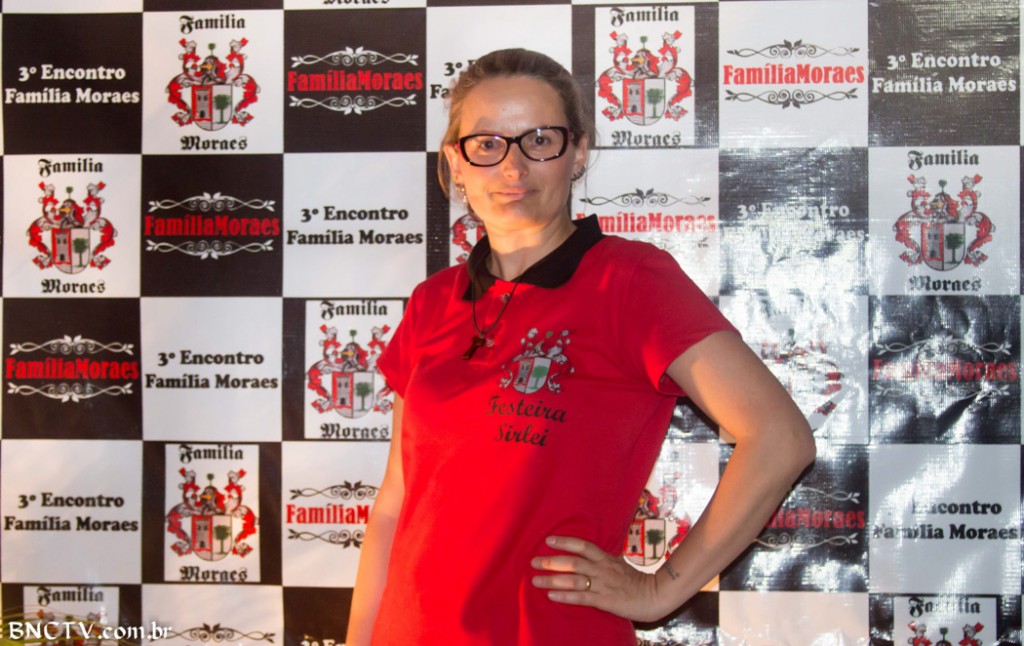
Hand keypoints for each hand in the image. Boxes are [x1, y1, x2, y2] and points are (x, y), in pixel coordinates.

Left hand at [530, 535, 665, 622]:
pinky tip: (552, 596)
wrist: (654, 596)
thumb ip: (604, 559)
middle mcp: (603, 569)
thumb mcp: (620, 564)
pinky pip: (582, 598)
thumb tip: (589, 552)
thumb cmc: (636, 581)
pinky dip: (566, 596)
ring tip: (536, 580)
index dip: (565, 541)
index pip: (583, 546)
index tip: (548, 540)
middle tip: (534, 561)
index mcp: (606, 558)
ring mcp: (603, 585)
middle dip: (552, 561)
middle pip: (574, 562)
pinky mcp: (605, 601)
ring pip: (574, 580)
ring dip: (553, 580)